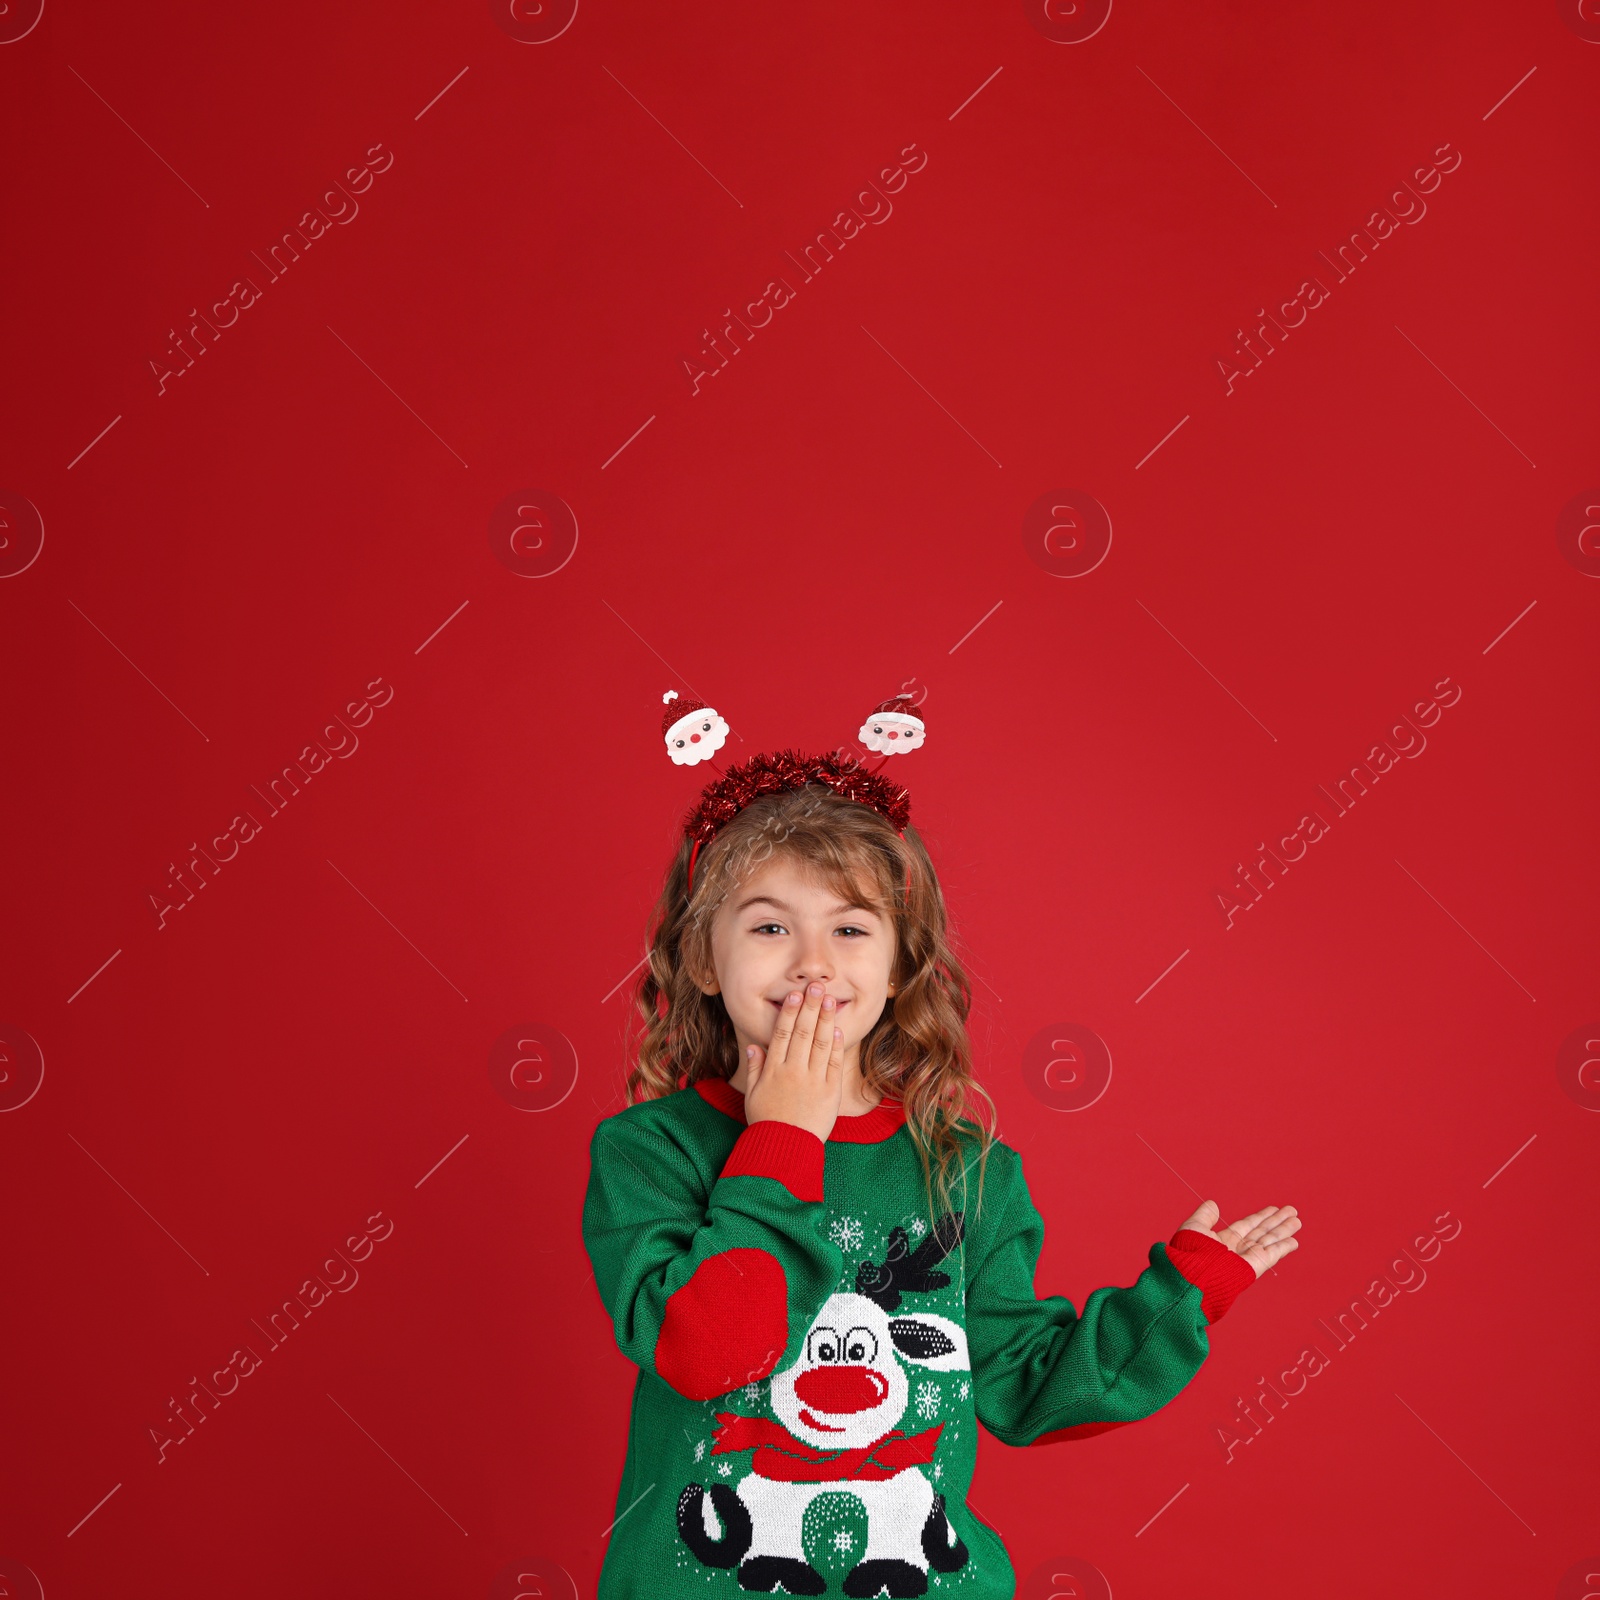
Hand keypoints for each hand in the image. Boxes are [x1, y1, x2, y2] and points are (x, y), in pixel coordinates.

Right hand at [744, 982, 844, 1142]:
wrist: (785, 1149)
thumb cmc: (767, 1122)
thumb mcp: (753, 1095)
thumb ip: (756, 1069)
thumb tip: (755, 1046)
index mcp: (774, 1070)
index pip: (783, 1034)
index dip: (789, 1012)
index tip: (795, 995)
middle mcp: (794, 1071)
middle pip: (803, 1032)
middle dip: (810, 1007)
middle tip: (817, 986)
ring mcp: (813, 1080)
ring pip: (820, 1043)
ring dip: (825, 1019)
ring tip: (830, 1000)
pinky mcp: (830, 1092)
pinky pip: (834, 1064)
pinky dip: (835, 1046)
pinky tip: (837, 1029)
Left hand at [1176, 1200, 1300, 1278]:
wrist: (1194, 1274)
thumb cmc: (1190, 1251)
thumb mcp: (1195, 1227)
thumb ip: (1205, 1215)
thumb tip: (1213, 1204)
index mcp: (1223, 1241)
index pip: (1247, 1225)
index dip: (1261, 1217)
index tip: (1274, 1208)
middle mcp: (1238, 1249)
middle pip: (1262, 1231)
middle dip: (1277, 1221)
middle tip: (1292, 1211)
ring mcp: (1247, 1258)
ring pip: (1270, 1240)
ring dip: (1284, 1230)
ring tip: (1297, 1220)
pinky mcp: (1255, 1266)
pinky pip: (1272, 1254)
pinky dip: (1283, 1247)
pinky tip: (1294, 1241)